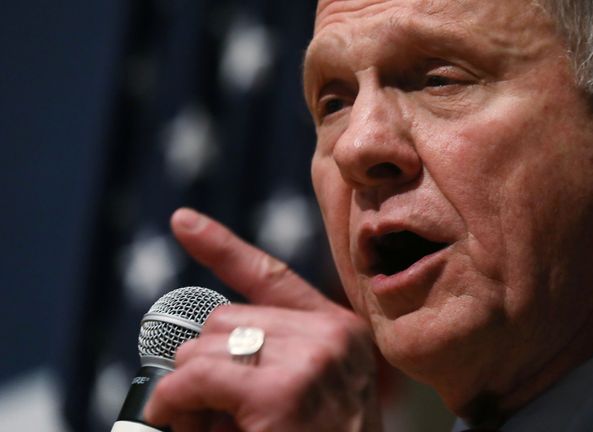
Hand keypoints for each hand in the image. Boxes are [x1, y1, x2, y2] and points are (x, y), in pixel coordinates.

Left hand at [144, 208, 380, 431]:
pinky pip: (193, 380)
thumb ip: (267, 358)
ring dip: (190, 389)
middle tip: (210, 412)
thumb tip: (195, 349)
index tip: (181, 221)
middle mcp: (331, 337)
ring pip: (204, 347)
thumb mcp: (309, 394)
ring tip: (212, 427)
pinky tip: (184, 421)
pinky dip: (174, 403)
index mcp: (339, 332)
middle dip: (203, 363)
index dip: (220, 245)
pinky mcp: (281, 395)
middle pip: (225, 318)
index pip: (271, 276)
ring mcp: (310, 362)